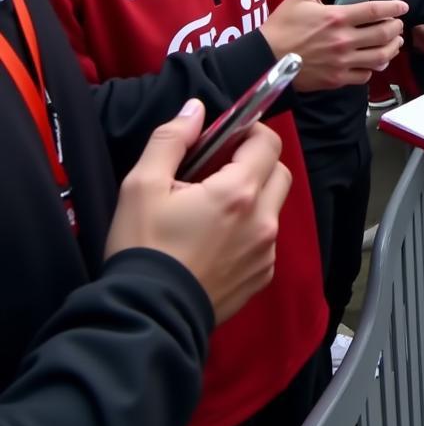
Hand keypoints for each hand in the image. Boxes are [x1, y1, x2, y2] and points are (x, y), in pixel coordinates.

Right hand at [105, 100, 291, 324]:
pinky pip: (267, 240)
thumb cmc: (143, 247)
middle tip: (219, 171)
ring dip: (254, 197)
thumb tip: (196, 109)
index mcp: (239, 192)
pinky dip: (250, 230)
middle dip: (256, 162)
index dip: (250, 132)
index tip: (226, 138)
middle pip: (279, 171)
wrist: (145, 317)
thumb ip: (172, 139)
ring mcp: (266, 251)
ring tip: (214, 208)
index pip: (268, 142)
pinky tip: (217, 240)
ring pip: (275, 206)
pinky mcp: (262, 277)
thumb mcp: (142, 185)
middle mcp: (263, 219)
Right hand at [261, 0, 407, 89]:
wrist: (265, 59)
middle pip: (384, 34)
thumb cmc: (281, 26)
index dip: (394, 7)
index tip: (403, 7)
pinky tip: (373, 61)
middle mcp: (343, 40)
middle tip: (398, 24)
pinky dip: (373, 67)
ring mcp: (342, 61)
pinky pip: (365, 75)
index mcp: (336, 17)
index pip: (375, 11)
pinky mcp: (337, 78)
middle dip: (397, 28)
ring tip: (394, 42)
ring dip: (392, 48)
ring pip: (380, 57)